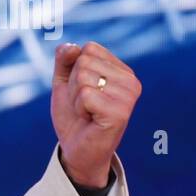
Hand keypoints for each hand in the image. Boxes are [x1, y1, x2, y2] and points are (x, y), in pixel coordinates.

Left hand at [50, 41, 140, 186]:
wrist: (76, 149)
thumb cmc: (74, 116)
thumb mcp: (64, 83)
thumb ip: (64, 61)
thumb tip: (71, 46)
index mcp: (121, 70)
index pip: (88, 49)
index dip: (74, 70)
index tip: (82, 91)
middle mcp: (130, 80)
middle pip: (84, 62)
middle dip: (73, 85)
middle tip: (83, 105)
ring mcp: (128, 96)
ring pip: (83, 77)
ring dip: (75, 98)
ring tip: (87, 112)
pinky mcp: (121, 111)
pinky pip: (86, 94)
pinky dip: (79, 108)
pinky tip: (90, 119)